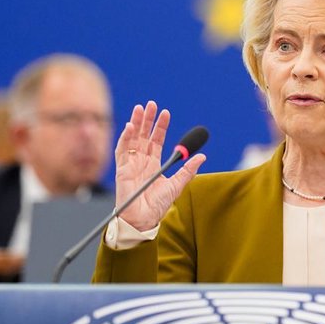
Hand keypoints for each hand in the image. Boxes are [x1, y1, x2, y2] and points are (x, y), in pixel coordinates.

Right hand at [114, 101, 205, 231]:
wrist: (143, 219)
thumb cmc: (157, 205)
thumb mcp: (177, 185)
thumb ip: (188, 171)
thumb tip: (202, 156)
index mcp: (154, 163)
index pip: (157, 140)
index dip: (161, 126)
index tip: (166, 113)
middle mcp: (142, 160)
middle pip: (144, 135)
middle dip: (147, 119)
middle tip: (151, 104)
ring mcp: (131, 163)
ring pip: (133, 138)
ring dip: (136, 123)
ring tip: (140, 108)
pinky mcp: (122, 168)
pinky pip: (122, 150)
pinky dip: (125, 137)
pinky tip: (131, 126)